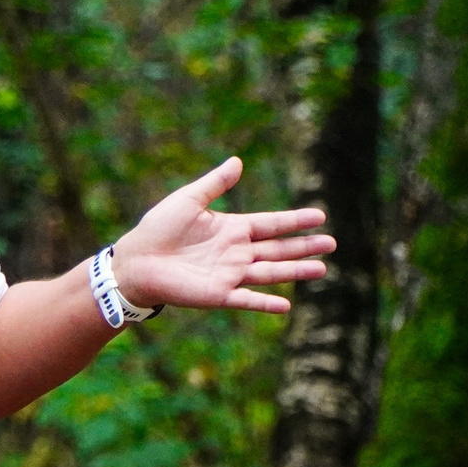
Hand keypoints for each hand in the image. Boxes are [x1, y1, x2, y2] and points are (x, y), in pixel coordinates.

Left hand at [110, 156, 334, 314]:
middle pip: (277, 249)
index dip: (294, 221)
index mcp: (231, 229)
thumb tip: (238, 160)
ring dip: (295, 271)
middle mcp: (236, 253)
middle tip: (332, 243)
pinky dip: (265, 303)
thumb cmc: (157, 229)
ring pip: (270, 273)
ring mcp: (229, 274)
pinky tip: (287, 305)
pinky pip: (247, 299)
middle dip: (304, 246)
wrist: (135, 260)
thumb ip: (214, 184)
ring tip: (322, 269)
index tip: (320, 215)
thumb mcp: (188, 200)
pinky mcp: (218, 294)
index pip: (270, 224)